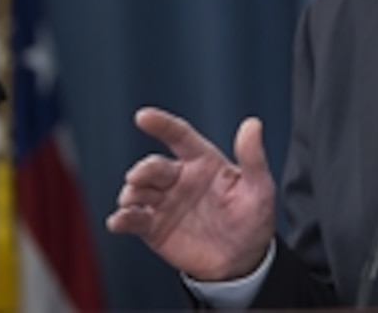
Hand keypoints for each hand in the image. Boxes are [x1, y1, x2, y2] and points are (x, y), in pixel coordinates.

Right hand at [106, 107, 276, 280]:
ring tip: (131, 201)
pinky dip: (122, 219)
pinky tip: (118, 221)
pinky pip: (134, 220)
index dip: (162, 125)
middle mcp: (179, 178)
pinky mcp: (155, 227)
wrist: (242, 261)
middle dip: (143, 170)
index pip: (179, 136)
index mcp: (203, 162)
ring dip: (131, 193)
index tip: (143, 116)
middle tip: (137, 177)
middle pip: (154, 166)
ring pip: (139, 190)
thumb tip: (253, 124)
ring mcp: (165, 202)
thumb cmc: (253, 219)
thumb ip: (253, 158)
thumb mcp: (259, 189)